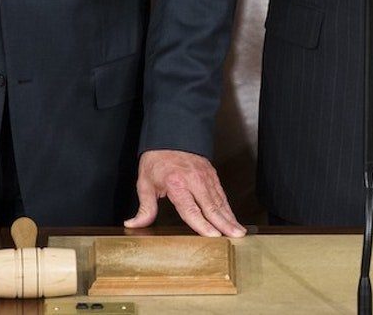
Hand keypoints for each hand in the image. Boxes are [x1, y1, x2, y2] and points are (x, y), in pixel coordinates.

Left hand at [124, 149, 245, 237]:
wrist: (170, 134)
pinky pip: (221, 194)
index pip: (191, 209)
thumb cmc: (157, 159)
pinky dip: (228, 207)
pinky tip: (232, 218)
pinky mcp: (212, 174)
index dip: (202, 224)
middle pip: (211, 207)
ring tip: (239, 232)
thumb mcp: (145, 182)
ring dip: (230, 217)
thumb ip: (144, 207)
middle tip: (236, 237)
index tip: (213, 235)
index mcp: (176, 183)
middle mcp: (194, 180)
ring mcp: (205, 176)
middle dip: (224, 224)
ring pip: (219, 201)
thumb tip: (133, 224)